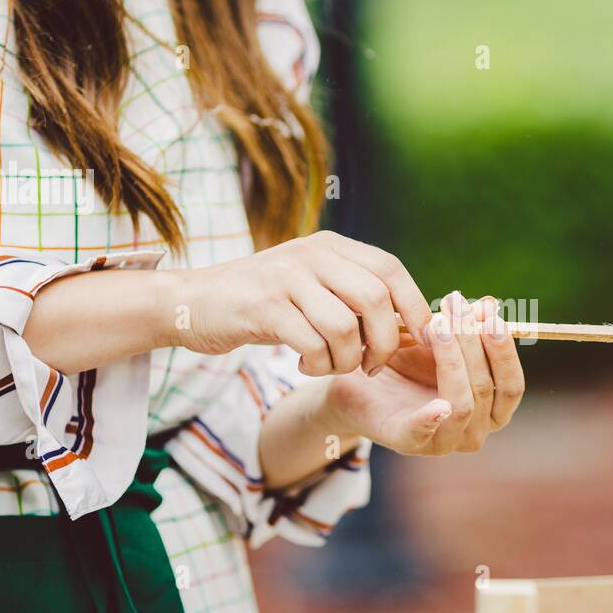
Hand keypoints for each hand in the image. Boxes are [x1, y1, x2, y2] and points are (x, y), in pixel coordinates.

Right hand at [172, 230, 432, 375]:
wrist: (194, 301)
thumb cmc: (263, 302)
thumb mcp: (311, 282)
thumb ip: (352, 293)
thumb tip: (410, 323)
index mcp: (331, 246)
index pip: (391, 269)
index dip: (414, 306)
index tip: (419, 340)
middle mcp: (312, 254)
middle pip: (375, 299)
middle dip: (383, 343)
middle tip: (370, 366)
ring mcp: (286, 278)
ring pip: (344, 327)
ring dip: (346, 360)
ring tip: (330, 365)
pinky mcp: (263, 307)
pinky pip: (312, 344)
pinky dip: (317, 364)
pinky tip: (304, 364)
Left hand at [322, 292, 524, 454]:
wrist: (359, 383)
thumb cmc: (409, 364)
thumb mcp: (442, 340)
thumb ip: (468, 326)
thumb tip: (489, 306)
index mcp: (491, 411)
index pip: (511, 386)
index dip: (504, 351)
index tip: (488, 315)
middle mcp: (474, 432)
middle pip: (485, 388)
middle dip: (471, 343)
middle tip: (455, 305)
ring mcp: (444, 442)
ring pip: (461, 403)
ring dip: (451, 361)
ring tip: (435, 326)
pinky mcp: (408, 443)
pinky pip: (423, 431)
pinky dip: (431, 418)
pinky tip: (438, 405)